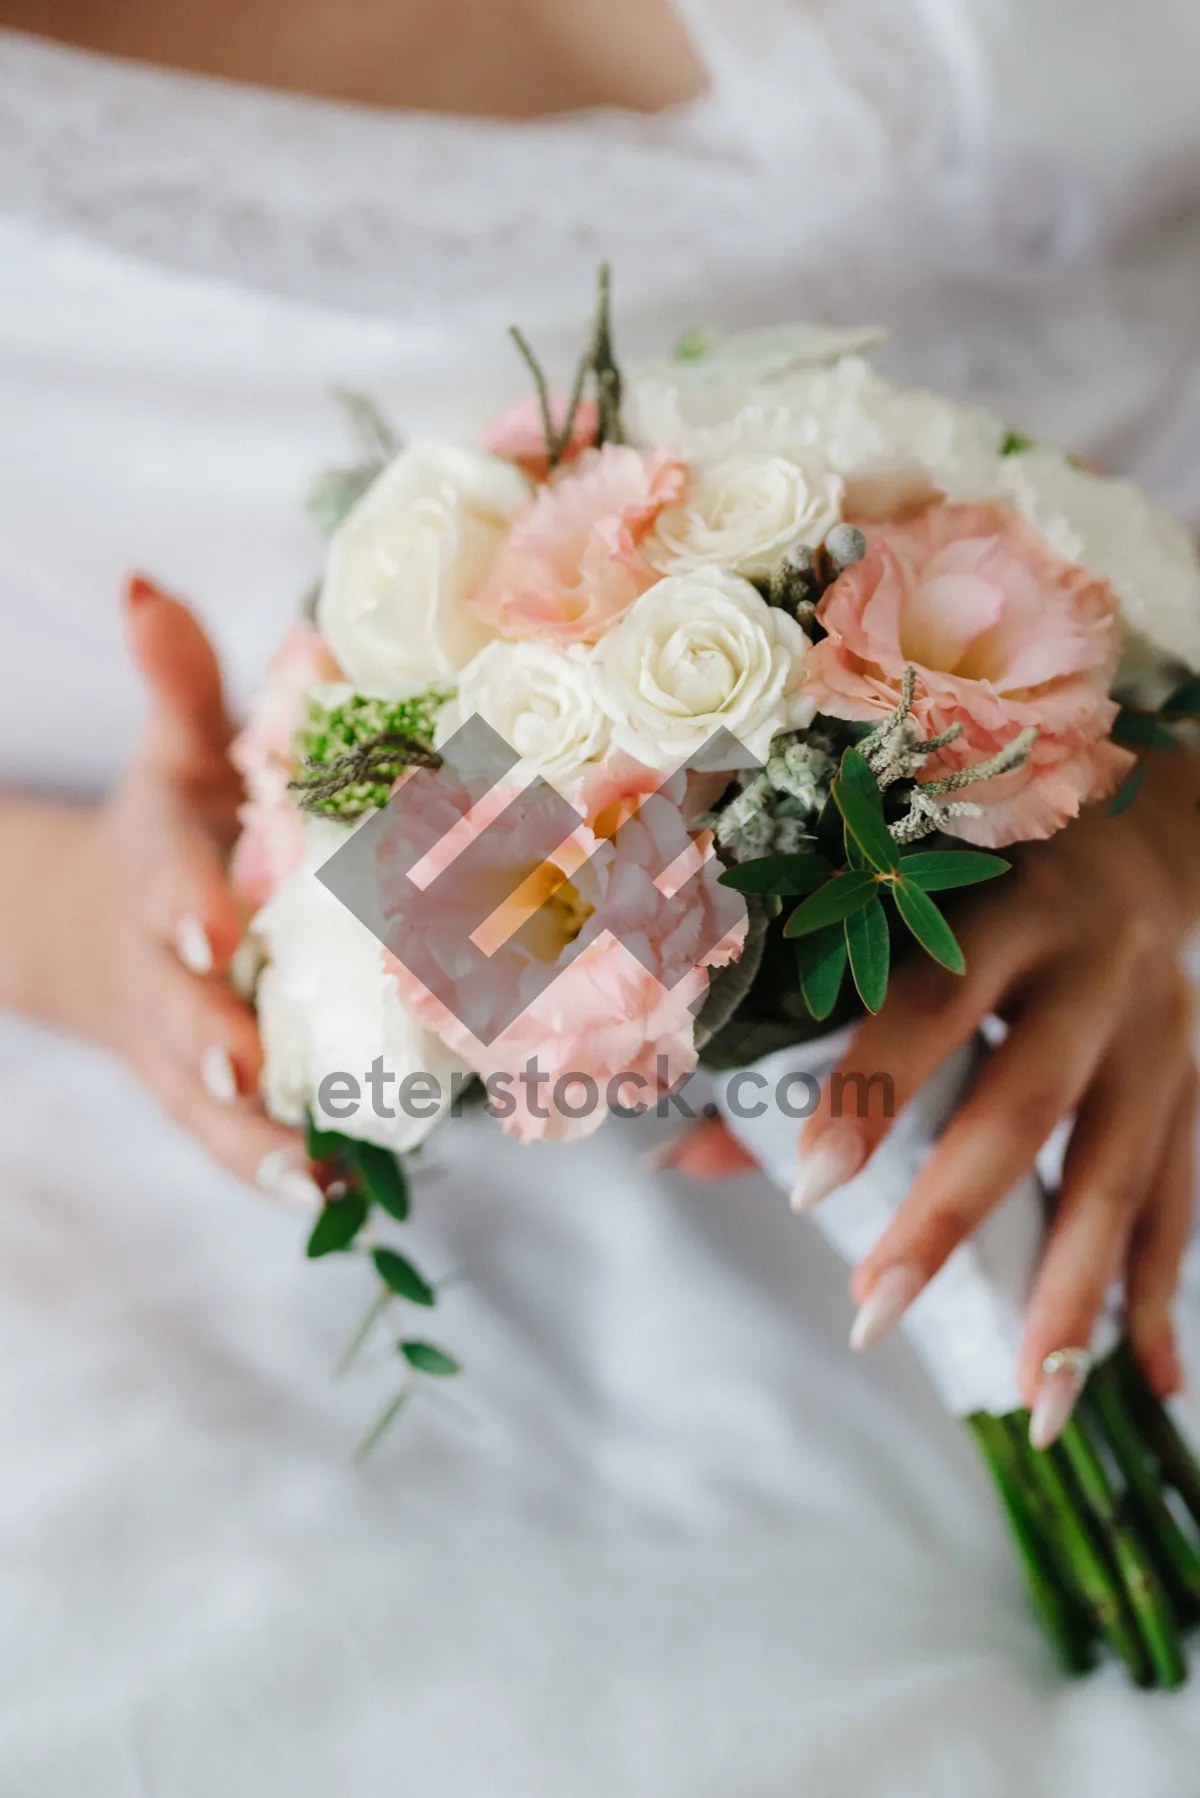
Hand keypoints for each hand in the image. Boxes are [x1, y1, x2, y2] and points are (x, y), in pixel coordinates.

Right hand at [45, 578, 309, 1198]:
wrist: (95, 929)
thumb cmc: (167, 829)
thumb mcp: (169, 751)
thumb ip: (176, 678)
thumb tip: (143, 581)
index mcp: (163, 874)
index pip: (170, 891)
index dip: (189, 909)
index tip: (217, 928)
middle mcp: (165, 971)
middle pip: (181, 1012)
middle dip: (212, 1038)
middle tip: (249, 1065)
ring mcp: (178, 1044)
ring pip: (204, 1101)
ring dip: (250, 1136)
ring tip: (309, 1173)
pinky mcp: (201, 1096)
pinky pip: (229, 1143)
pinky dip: (270, 1172)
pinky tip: (330, 1196)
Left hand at [675, 763, 1199, 1429]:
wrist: (1143, 839)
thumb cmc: (978, 884)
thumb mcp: (892, 921)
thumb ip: (793, 1033)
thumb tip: (675, 1162)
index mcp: (1001, 906)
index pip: (930, 1000)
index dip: (873, 1088)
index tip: (807, 1184)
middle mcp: (1092, 969)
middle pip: (1026, 1103)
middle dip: (949, 1216)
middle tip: (871, 1315)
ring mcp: (1160, 1034)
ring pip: (1120, 1173)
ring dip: (1073, 1293)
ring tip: (1032, 1402)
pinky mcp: (1196, 1086)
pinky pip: (1181, 1200)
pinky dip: (1160, 1292)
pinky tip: (1146, 1381)